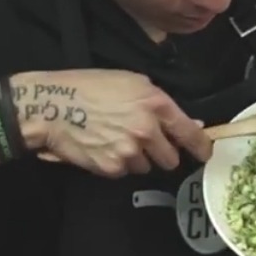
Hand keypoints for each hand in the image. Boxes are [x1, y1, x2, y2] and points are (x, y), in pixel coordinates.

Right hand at [10, 69, 210, 177]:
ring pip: (146, 167)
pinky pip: (124, 172)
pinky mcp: (111, 168)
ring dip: (137, 159)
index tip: (205, 153)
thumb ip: (162, 105)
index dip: (201, 147)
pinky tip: (102, 147)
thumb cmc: (89, 86)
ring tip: (115, 139)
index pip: (189, 133)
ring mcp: (129, 151)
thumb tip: (191, 123)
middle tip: (143, 142)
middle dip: (161, 153)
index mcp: (156, 103)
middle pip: (170, 159)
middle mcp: (147, 129)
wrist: (50, 106)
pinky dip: (117, 164)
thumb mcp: (131, 82)